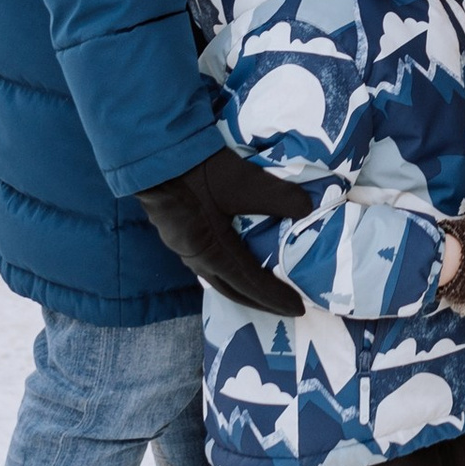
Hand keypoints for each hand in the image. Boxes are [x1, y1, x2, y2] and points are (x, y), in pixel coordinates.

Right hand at [136, 147, 315, 315]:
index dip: (276, 297)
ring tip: (265, 292)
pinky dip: (228, 274)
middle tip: (286, 308)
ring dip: (242, 289)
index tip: (298, 308)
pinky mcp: (178, 236)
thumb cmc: (199, 172)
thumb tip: (308, 209)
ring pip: (218, 280)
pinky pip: (207, 266)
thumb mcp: (244, 181)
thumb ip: (278, 196)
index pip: (251, 283)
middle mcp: (196, 258)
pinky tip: (236, 267)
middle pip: (233, 291)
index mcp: (213, 251)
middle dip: (261, 302)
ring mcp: (184, 248)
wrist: (155, 157)